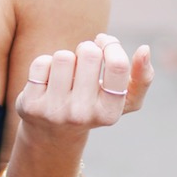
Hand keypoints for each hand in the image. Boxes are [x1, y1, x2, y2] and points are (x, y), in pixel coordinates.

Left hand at [16, 34, 152, 135]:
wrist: (52, 133)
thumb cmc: (94, 108)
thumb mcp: (122, 100)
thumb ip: (142, 78)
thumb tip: (145, 49)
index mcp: (109, 113)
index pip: (118, 65)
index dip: (111, 45)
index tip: (104, 44)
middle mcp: (82, 115)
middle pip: (89, 54)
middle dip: (87, 49)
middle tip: (83, 61)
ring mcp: (54, 111)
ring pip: (63, 56)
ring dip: (66, 57)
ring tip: (66, 73)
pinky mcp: (30, 105)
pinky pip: (41, 62)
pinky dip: (45, 64)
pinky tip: (48, 80)